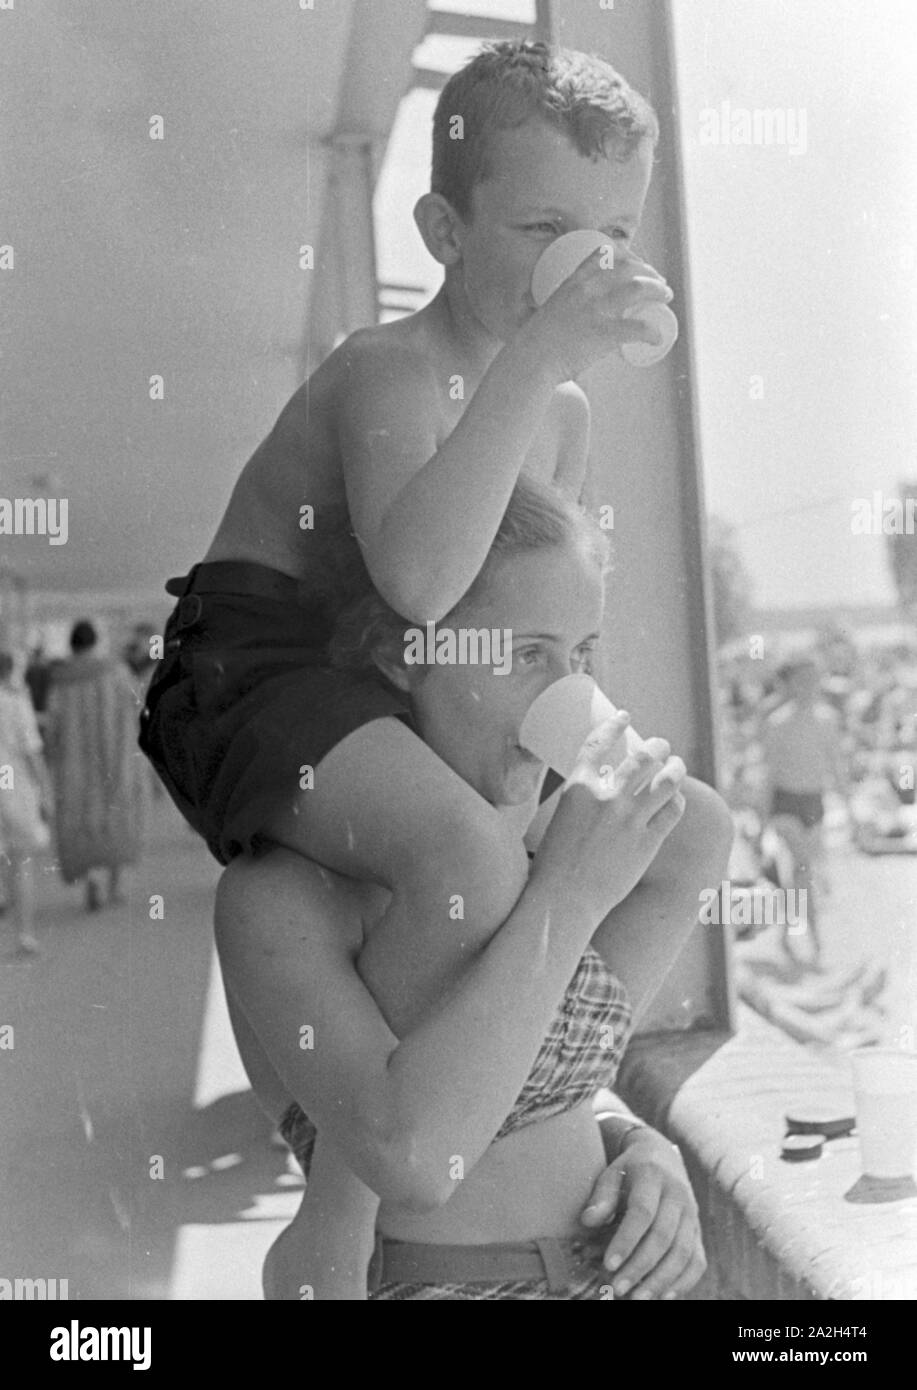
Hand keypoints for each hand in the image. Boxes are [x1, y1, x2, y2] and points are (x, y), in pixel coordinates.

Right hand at [520, 248, 673, 382]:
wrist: (531, 360)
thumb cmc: (534, 344)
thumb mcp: (545, 313)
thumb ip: (556, 310)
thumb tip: (554, 316)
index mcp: (573, 282)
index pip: (603, 254)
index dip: (626, 255)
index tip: (637, 264)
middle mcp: (587, 289)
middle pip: (628, 267)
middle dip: (649, 271)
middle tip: (659, 283)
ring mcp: (597, 309)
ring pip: (638, 288)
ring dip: (657, 290)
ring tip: (666, 297)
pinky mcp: (605, 332)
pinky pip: (638, 327)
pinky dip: (652, 331)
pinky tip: (658, 336)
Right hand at [532, 712, 686, 922]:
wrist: (564, 901)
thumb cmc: (553, 864)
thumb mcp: (559, 819)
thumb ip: (580, 799)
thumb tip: (594, 785)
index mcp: (578, 788)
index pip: (598, 743)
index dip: (613, 725)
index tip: (625, 716)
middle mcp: (606, 798)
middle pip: (642, 757)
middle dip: (656, 746)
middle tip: (661, 745)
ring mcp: (630, 819)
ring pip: (666, 780)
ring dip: (675, 767)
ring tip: (677, 764)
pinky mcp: (648, 842)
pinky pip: (672, 810)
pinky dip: (676, 800)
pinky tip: (675, 799)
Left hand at [580, 1129, 706, 1299]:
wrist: (662, 1157)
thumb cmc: (629, 1170)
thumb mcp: (612, 1172)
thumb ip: (601, 1196)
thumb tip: (587, 1221)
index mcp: (653, 1177)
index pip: (642, 1212)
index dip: (626, 1240)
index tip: (608, 1264)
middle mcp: (678, 1196)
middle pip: (663, 1236)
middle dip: (640, 1266)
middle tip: (618, 1288)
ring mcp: (692, 1215)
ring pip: (682, 1252)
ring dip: (660, 1280)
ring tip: (637, 1298)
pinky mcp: (698, 1232)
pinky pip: (697, 1261)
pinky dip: (683, 1282)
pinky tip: (664, 1297)